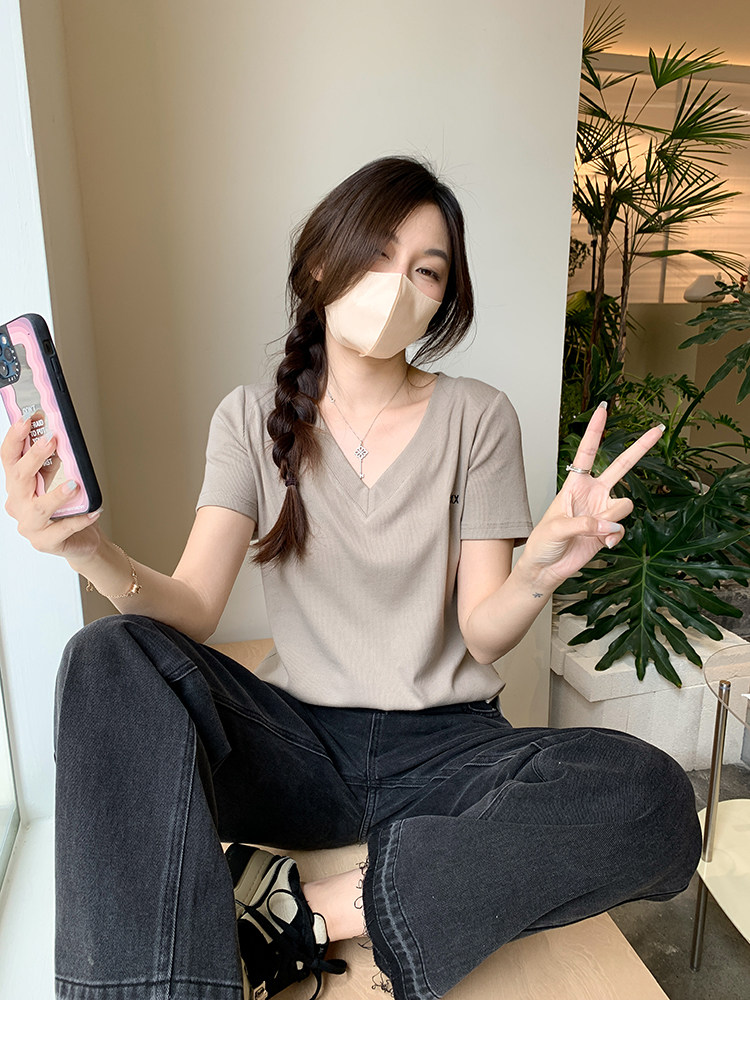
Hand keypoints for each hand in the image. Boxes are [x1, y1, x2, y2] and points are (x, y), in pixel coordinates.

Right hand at [1, 414, 102, 560]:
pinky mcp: (45, 542)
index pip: (9, 458)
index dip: (15, 438)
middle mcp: (18, 504)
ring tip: (74, 484)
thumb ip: (54, 460)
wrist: (81, 540)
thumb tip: (58, 432)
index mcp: (17, 485)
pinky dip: (79, 519)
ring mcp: (29, 525)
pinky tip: (93, 511)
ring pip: (39, 507)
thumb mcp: (59, 478)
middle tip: (52, 439)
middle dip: (35, 456)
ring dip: (56, 494)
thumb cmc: (67, 508)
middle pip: (20, 477)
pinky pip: (62, 529)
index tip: (26, 420)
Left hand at [520, 402, 663, 590]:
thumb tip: (610, 524)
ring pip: (625, 504)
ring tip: (596, 532)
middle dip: (640, 448)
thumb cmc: (543, 543)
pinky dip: (614, 536)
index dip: (595, 430)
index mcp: (574, 484)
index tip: (603, 409)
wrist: (546, 568)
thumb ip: (585, 523)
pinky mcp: (609, 529)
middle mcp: (592, 493)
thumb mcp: (557, 527)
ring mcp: (603, 511)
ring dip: (613, 519)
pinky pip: (622, 527)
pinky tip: (602, 543)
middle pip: (621, 466)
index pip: (587, 452)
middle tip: (658, 430)